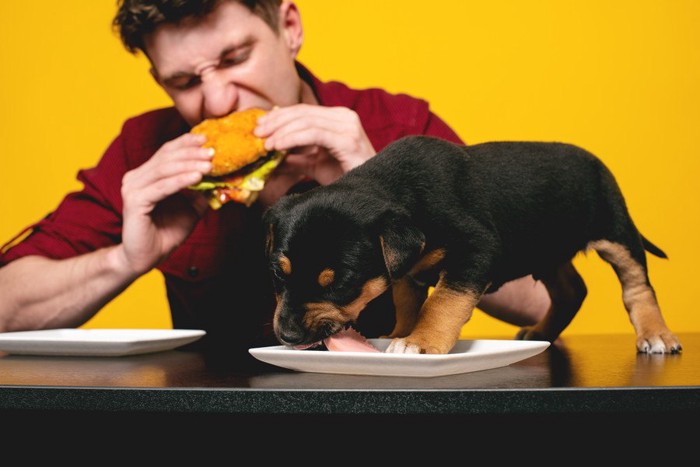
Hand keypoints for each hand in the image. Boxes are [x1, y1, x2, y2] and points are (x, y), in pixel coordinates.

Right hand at [119, 132, 212, 274]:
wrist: (145, 258)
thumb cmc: (166, 233)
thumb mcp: (191, 209)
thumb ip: (201, 193)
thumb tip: (220, 179)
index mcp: (147, 175)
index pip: (167, 152)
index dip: (186, 143)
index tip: (208, 138)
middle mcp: (136, 177)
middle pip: (166, 157)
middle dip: (192, 152)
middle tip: (213, 150)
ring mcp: (133, 188)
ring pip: (165, 169)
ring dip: (189, 165)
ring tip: (209, 163)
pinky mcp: (135, 201)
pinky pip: (162, 187)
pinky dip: (181, 181)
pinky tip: (197, 178)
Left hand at [255, 104, 375, 185]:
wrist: (369, 194)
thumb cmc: (347, 179)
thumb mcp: (316, 166)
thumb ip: (297, 158)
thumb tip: (273, 157)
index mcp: (338, 118)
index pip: (303, 111)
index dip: (279, 117)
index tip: (259, 126)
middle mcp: (345, 117)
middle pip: (302, 112)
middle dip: (276, 121)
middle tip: (257, 132)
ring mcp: (348, 127)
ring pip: (306, 120)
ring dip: (281, 131)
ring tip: (265, 143)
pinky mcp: (347, 140)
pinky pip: (313, 134)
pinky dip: (292, 138)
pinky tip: (278, 146)